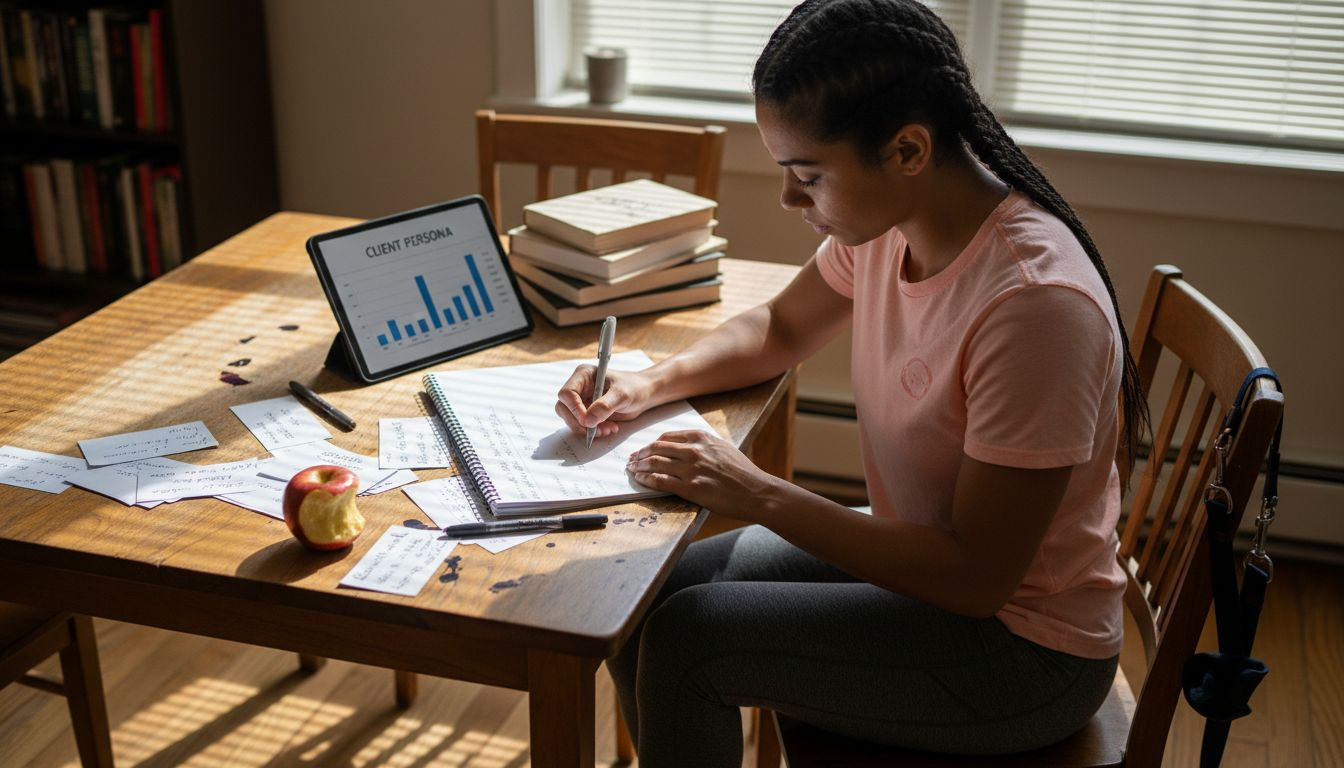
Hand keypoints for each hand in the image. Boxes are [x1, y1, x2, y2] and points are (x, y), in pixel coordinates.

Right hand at [556, 365, 655, 438]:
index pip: (567, 393)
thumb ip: (605, 406)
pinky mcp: (587, 412)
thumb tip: (588, 420)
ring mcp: (582, 400)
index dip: (574, 409)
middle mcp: (579, 387)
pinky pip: (582, 425)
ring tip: (607, 429)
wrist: (644, 394)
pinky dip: (593, 431)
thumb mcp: (622, 395)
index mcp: (583, 375)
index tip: (587, 421)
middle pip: (564, 408)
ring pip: (571, 419)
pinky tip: (609, 428)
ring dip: (587, 429)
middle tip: (596, 430)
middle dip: (579, 422)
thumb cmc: (635, 388)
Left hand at [626, 429, 782, 520]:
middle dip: (640, 454)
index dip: (651, 443)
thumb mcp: (723, 448)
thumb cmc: (743, 473)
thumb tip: (683, 448)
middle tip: (632, 460)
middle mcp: (694, 450)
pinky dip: (646, 480)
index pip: (667, 437)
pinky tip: (641, 481)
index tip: (644, 449)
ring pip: (655, 463)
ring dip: (639, 466)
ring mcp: (691, 469)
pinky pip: (660, 481)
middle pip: (656, 448)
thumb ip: (703, 445)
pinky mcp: (691, 488)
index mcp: (702, 438)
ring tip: (632, 470)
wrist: (756, 491)